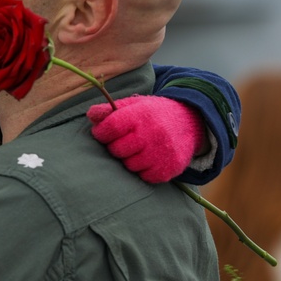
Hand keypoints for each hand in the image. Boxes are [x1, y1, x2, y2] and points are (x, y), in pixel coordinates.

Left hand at [86, 95, 205, 183]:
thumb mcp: (134, 105)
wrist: (189, 122)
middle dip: (115, 146)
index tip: (102, 133)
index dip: (101, 132)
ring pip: (130, 165)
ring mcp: (162, 152)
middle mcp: (153, 133)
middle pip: (117, 149)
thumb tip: (91, 115)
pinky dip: (143, 170)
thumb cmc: (153, 113)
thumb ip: (111, 109)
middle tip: (122, 141)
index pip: (111, 127)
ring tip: (137, 149)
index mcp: (141, 114)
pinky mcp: (170, 168)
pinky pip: (144, 176)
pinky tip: (148, 158)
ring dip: (128, 159)